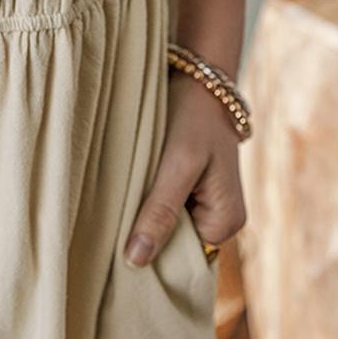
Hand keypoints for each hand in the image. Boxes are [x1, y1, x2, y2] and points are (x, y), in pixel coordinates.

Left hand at [123, 72, 246, 266]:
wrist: (199, 78)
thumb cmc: (193, 118)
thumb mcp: (176, 165)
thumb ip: (159, 213)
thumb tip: (138, 261)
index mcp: (226, 222)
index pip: (183, 261)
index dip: (152, 256)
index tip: (117, 251)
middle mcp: (220, 219)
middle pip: (173, 245)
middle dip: (145, 235)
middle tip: (111, 225)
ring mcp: (206, 204)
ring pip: (165, 226)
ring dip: (142, 216)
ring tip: (119, 203)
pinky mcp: (190, 189)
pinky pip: (164, 207)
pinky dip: (145, 201)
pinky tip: (128, 190)